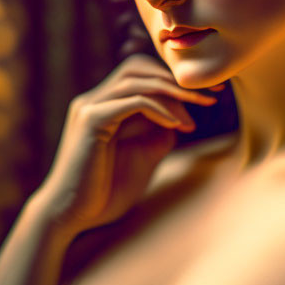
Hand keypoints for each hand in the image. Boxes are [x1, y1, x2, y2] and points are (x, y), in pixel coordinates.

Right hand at [33, 54, 219, 235]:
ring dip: (175, 92)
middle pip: (139, 66)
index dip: (176, 80)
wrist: (71, 218)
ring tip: (203, 106)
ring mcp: (89, 107)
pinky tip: (178, 125)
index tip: (211, 93)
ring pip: (137, 80)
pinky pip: (132, 102)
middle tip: (213, 93)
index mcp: (104, 105)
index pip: (142, 73)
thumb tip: (182, 118)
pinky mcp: (90, 121)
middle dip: (179, 78)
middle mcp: (94, 99)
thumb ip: (159, 135)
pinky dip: (159, 108)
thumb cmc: (105, 192)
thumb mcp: (144, 158)